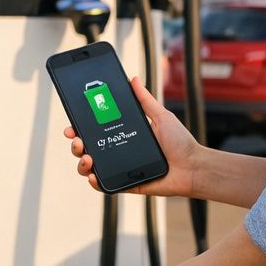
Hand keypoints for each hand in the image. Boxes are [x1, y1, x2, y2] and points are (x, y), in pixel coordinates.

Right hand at [64, 76, 202, 198]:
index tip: (72, 124)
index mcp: (124, 135)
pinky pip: (105, 186)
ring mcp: (121, 169)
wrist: (193, 166)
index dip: (81, 128)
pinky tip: (93, 176)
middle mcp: (119, 152)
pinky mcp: (126, 184)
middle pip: (88, 149)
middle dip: (77, 145)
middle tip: (78, 140)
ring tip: (87, 157)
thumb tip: (133, 79)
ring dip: (82, 163)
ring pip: (91, 168)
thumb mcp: (161, 116)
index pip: (97, 130)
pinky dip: (95, 182)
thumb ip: (145, 100)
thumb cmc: (180, 143)